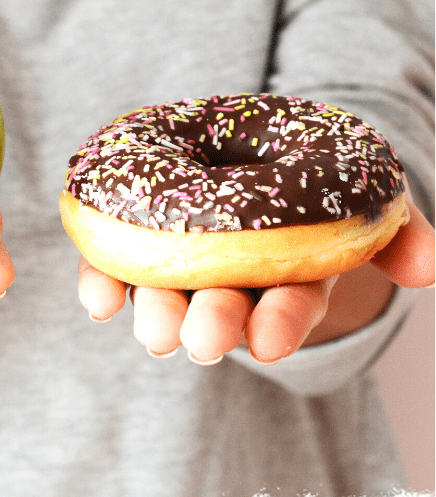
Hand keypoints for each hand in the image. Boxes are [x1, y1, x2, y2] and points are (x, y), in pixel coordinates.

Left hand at [76, 195, 434, 364]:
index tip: (270, 342)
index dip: (283, 323)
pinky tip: (94, 300)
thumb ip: (395, 232)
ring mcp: (179, 267)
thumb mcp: (362, 201)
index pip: (289, 304)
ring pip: (167, 296)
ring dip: (157, 312)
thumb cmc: (309, 186)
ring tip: (150, 327)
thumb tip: (431, 267)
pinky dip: (102, 285)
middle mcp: (232, 280)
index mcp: (289, 273)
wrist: (243, 154)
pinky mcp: (131, 248)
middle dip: (214, 325)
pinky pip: (114, 270)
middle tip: (202, 341)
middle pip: (223, 308)